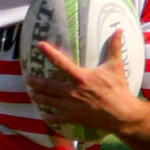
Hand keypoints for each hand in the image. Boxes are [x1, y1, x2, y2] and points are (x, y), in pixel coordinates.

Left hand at [23, 31, 146, 137]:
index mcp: (81, 78)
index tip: (39, 45)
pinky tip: (45, 115)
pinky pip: (57, 118)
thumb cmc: (118, 90)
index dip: (49, 53)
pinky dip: (49, 117)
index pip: (61, 62)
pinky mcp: (73, 118)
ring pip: (48, 102)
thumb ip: (114, 48)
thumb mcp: (116, 67)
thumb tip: (119, 30)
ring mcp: (71, 106)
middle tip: (27, 79)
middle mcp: (73, 92)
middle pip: (47, 86)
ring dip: (38, 97)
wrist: (122, 115)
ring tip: (31, 94)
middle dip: (35, 82)